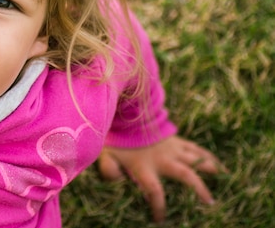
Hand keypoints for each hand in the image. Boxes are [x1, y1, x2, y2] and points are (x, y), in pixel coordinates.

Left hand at [98, 135, 224, 221]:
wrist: (128, 115)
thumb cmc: (117, 139)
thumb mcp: (107, 156)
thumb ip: (109, 170)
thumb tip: (116, 180)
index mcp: (146, 167)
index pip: (154, 191)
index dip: (158, 206)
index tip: (160, 219)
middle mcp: (163, 159)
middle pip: (186, 175)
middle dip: (199, 189)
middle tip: (211, 203)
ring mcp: (172, 149)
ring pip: (196, 160)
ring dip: (211, 171)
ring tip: (226, 181)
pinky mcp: (177, 141)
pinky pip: (196, 149)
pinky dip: (208, 156)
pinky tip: (219, 164)